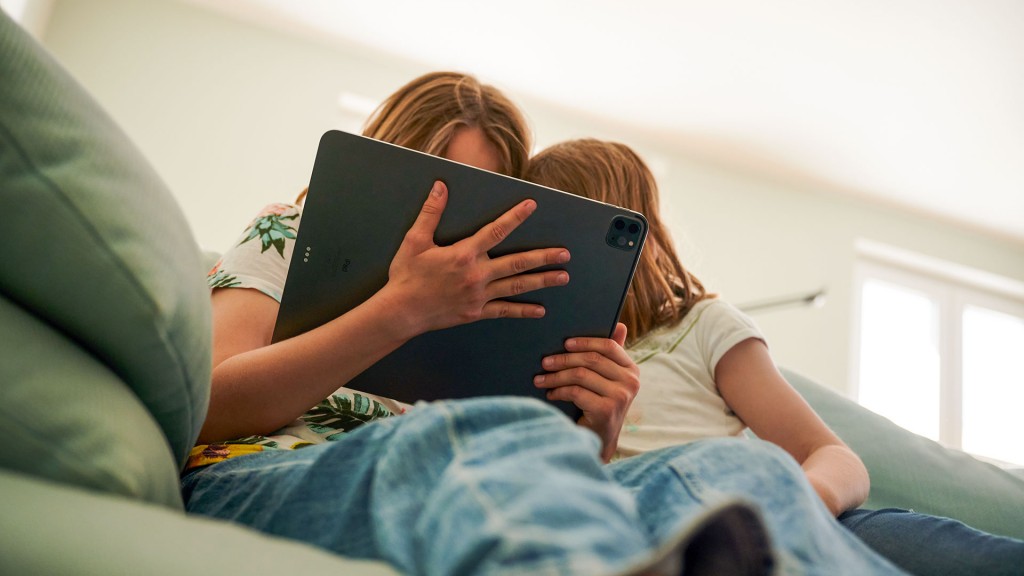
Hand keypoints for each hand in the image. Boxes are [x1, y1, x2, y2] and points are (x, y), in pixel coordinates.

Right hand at [382, 180, 570, 335]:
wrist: (401, 312)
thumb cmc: (406, 276)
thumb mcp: (414, 241)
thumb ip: (430, 213)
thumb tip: (440, 187)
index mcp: (463, 254)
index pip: (495, 231)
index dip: (515, 217)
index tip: (532, 206)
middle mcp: (476, 275)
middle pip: (517, 263)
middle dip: (544, 258)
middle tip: (565, 254)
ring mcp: (479, 296)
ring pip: (517, 286)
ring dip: (542, 281)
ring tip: (563, 276)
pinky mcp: (476, 312)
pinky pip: (504, 311)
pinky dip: (523, 311)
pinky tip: (540, 310)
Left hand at [534, 323, 638, 461]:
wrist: (599, 440)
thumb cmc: (599, 404)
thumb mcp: (606, 380)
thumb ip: (610, 355)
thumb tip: (621, 325)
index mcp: (631, 369)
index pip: (609, 346)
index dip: (585, 342)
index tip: (564, 343)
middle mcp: (631, 381)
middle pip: (591, 360)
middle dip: (563, 359)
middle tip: (544, 362)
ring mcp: (621, 396)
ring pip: (580, 375)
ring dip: (555, 376)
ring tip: (540, 379)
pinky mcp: (607, 410)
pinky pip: (576, 392)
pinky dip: (558, 391)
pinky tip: (550, 394)